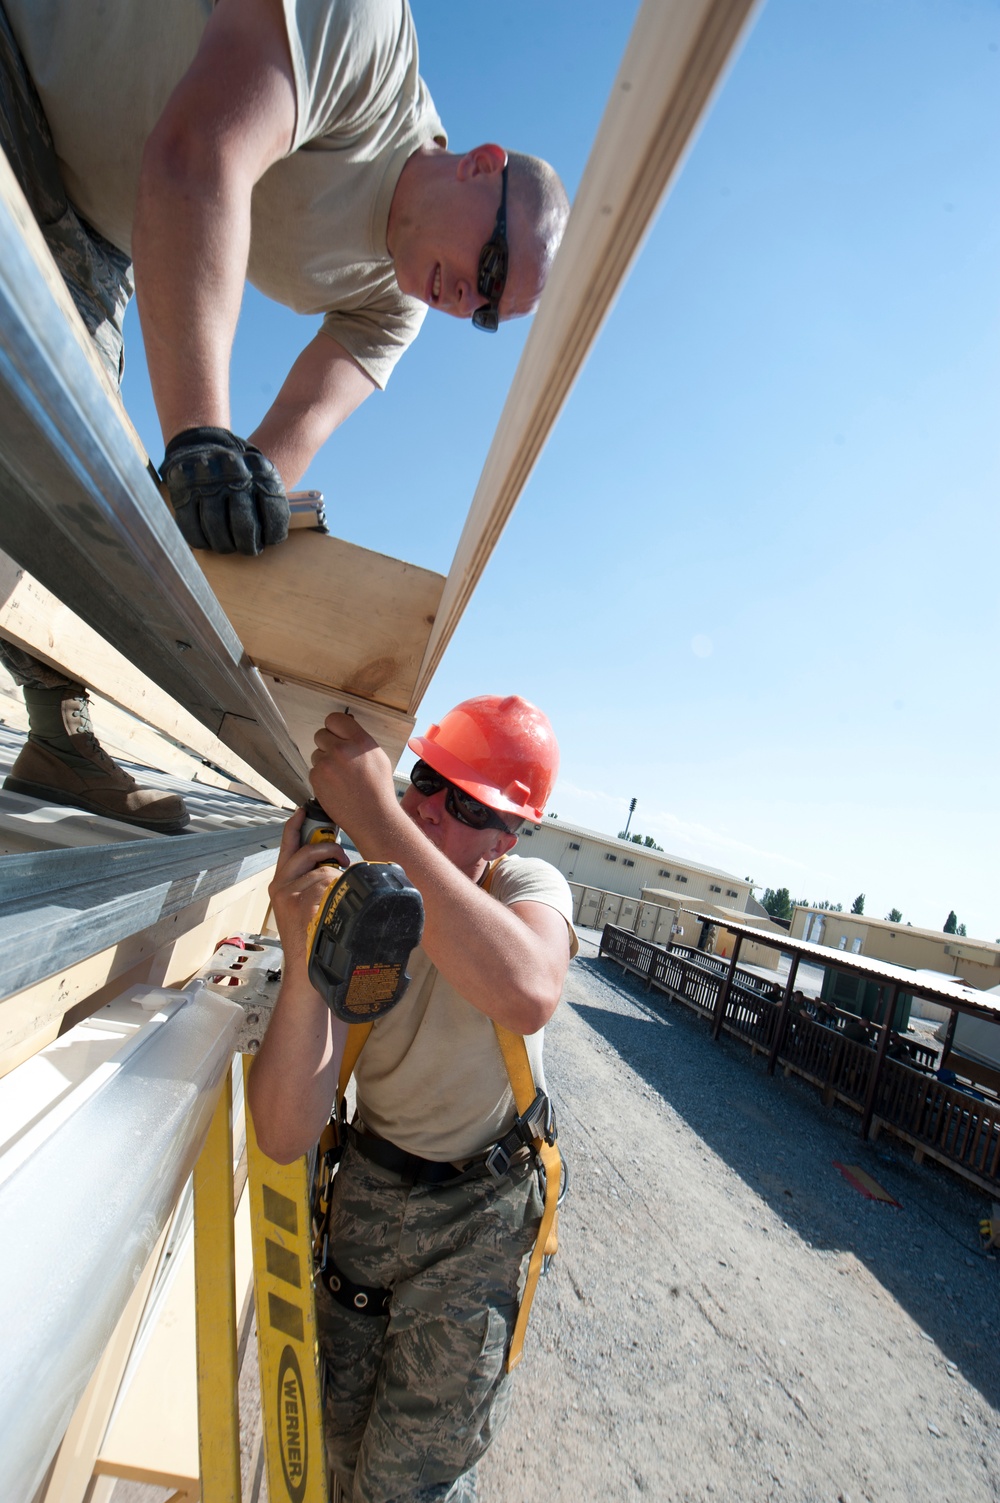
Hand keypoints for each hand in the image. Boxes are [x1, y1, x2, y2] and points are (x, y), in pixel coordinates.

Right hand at [161, 426, 288, 554]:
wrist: (202, 444)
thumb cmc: (238, 473)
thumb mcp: (261, 476)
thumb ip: (269, 502)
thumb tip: (270, 540)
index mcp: (260, 469)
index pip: (274, 513)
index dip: (273, 535)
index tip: (268, 541)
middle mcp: (234, 472)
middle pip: (244, 525)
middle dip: (248, 545)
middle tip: (248, 549)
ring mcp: (206, 480)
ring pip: (216, 529)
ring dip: (224, 546)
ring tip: (228, 546)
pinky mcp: (182, 489)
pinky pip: (191, 528)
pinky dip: (201, 541)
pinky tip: (208, 541)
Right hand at [268, 808, 348, 978]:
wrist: (306, 972)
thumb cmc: (311, 940)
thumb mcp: (302, 908)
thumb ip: (311, 885)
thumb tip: (334, 867)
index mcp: (280, 884)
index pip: (287, 846)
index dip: (296, 826)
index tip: (303, 811)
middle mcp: (281, 886)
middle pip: (308, 851)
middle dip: (329, 850)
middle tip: (342, 858)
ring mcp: (290, 895)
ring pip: (325, 870)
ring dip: (340, 880)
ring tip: (344, 897)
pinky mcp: (301, 903)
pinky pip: (330, 885)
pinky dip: (341, 893)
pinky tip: (339, 909)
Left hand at [309, 713, 398, 852]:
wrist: (372, 816)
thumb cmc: (378, 789)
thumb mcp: (377, 757)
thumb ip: (359, 740)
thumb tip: (345, 730)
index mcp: (359, 741)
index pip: (334, 719)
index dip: (334, 727)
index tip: (336, 734)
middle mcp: (341, 749)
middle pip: (320, 734)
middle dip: (327, 744)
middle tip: (338, 758)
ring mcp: (327, 764)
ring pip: (316, 753)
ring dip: (324, 762)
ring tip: (340, 776)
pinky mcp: (316, 778)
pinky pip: (313, 770)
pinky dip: (321, 777)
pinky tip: (335, 786)